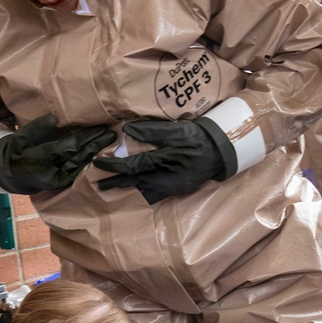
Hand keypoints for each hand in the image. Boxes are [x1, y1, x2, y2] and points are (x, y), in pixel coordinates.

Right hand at [0, 114, 115, 194]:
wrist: (11, 173)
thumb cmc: (16, 151)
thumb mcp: (20, 137)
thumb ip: (37, 129)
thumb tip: (54, 118)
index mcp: (42, 160)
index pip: (69, 147)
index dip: (86, 138)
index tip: (101, 128)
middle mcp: (54, 172)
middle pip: (80, 156)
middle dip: (97, 145)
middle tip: (112, 133)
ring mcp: (60, 180)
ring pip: (82, 165)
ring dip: (97, 153)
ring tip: (110, 142)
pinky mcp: (63, 183)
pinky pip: (80, 172)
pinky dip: (90, 163)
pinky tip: (101, 155)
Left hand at [93, 117, 231, 204]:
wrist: (223, 150)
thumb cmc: (199, 137)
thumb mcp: (177, 130)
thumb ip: (152, 131)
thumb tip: (126, 130)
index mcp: (167, 164)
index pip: (135, 165)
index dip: (115, 165)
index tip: (98, 163)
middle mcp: (169, 181)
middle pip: (137, 181)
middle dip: (118, 182)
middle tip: (100, 185)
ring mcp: (174, 187)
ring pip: (145, 189)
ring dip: (129, 186)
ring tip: (113, 186)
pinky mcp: (179, 188)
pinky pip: (156, 192)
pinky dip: (143, 189)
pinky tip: (136, 187)